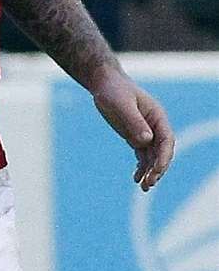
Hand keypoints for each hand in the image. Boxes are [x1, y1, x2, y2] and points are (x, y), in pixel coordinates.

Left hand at [93, 72, 175, 189]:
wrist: (104, 84)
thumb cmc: (113, 90)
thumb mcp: (121, 104)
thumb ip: (133, 121)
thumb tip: (147, 140)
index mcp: (157, 117)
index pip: (166, 141)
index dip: (163, 157)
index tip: (156, 170)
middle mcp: (155, 127)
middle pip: (161, 152)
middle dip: (157, 169)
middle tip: (148, 184)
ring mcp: (146, 133)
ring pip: (152, 156)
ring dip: (150, 172)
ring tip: (144, 187)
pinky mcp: (135, 136)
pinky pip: (142, 155)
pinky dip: (141, 167)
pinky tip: (136, 179)